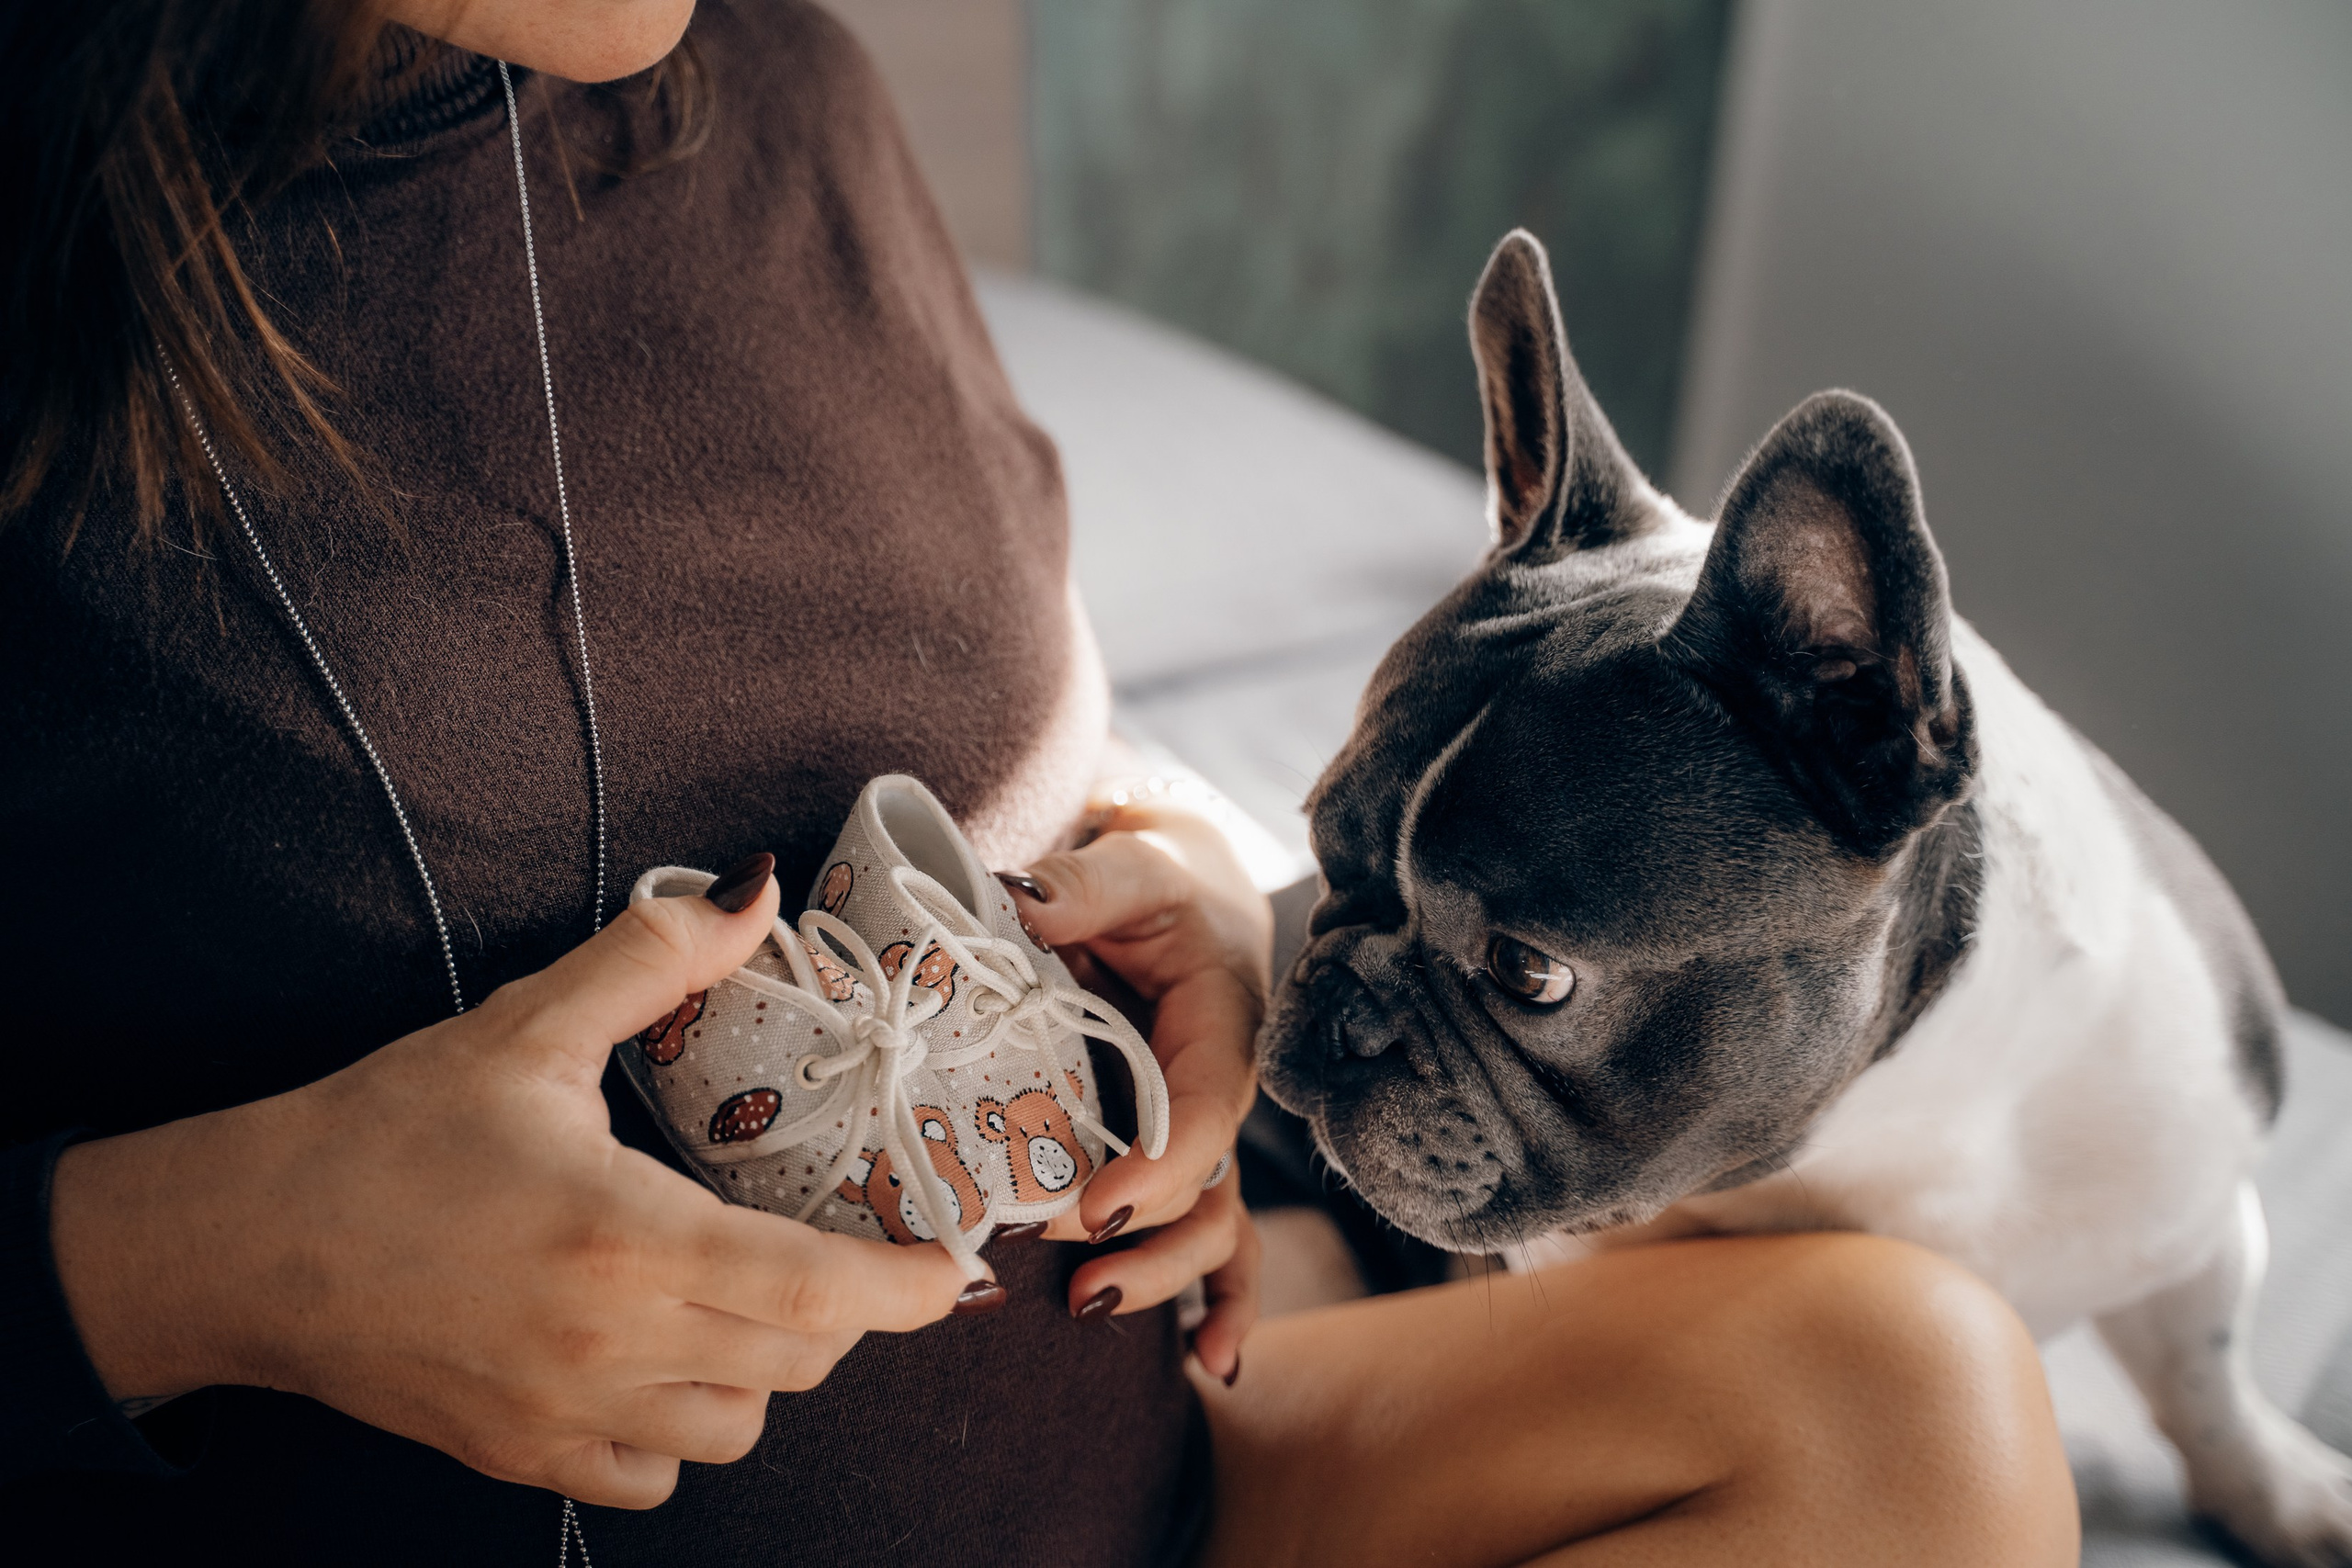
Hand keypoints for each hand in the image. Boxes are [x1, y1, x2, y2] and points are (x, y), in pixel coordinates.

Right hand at [49, 857, 980, 1507]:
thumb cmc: (382, 1133)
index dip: (908, 1288)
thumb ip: (653, 960)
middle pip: (797, 1361)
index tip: (949, 1265)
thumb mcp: (524, 1027)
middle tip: (831, 1246)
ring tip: (738, 1296)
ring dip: (764, 1367)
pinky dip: (681, 1428)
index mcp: (629, 1236)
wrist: (242, 1245)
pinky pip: (652, 1473)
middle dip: (839, 1309)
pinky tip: (657, 1358)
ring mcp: (566, 1413)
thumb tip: (753, 889)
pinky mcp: (520, 1454)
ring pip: (736, 1426)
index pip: (822, 1291)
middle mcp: (613, 1343)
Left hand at [1004, 799, 1269, 1379]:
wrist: (1179, 891)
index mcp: (1220, 1030)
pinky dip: (1221, 1301)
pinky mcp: (1177, 1154)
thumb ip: (1084, 884)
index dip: (1155, 1170)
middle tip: (1062, 1266)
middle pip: (1201, 1189)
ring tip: (1089, 1309)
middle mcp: (1219, 1094)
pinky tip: (1209, 1362)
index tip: (1090, 1209)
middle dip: (1140, 1240)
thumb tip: (1023, 896)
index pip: (1202, 1114)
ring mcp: (1200, 1133)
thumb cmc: (1158, 882)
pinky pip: (1217, 1236)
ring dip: (1165, 1279)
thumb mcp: (1131, 867)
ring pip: (1209, 1226)